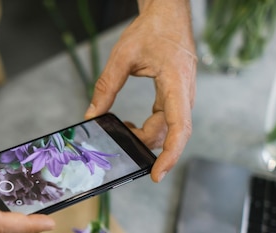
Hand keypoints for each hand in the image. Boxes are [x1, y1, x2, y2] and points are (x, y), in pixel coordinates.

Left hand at [85, 0, 196, 181]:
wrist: (169, 15)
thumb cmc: (152, 31)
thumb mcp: (122, 56)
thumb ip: (105, 87)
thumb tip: (91, 115)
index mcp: (176, 84)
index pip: (179, 127)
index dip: (170, 155)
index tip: (157, 174)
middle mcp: (184, 95)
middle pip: (168, 133)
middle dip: (143, 143)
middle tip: (119, 139)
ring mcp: (182, 98)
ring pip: (166, 131)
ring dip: (144, 136)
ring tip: (122, 129)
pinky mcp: (175, 99)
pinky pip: (164, 123)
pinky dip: (147, 129)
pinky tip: (130, 125)